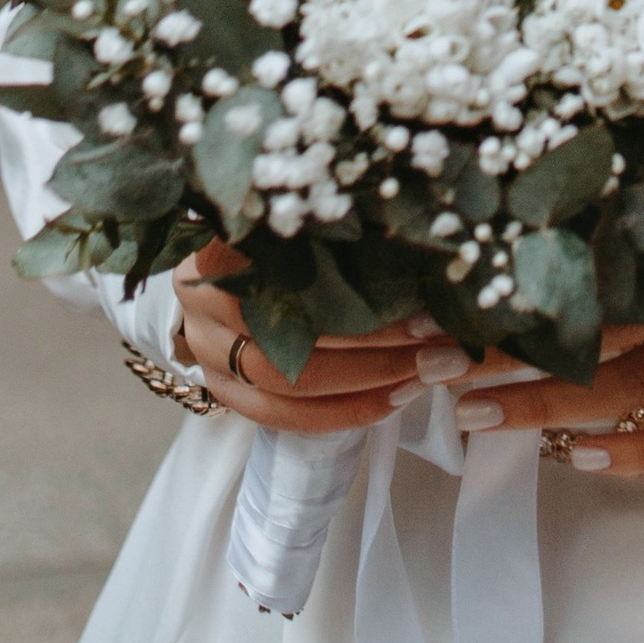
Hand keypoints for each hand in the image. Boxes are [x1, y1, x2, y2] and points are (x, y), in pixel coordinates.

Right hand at [173, 240, 525, 435]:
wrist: (216, 276)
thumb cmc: (272, 241)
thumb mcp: (297, 224)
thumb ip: (331, 233)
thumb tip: (418, 242)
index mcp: (221, 250)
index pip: (292, 278)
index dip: (358, 296)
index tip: (423, 300)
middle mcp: (203, 306)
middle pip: (291, 339)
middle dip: (375, 348)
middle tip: (441, 345)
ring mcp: (207, 355)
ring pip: (287, 385)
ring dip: (366, 384)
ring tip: (426, 374)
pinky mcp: (223, 392)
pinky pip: (282, 418)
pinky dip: (343, 413)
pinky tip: (394, 400)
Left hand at [448, 144, 643, 476]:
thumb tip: (550, 171)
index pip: (584, 246)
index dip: (511, 269)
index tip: (439, 287)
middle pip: (595, 316)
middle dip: (509, 344)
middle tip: (431, 364)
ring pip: (637, 378)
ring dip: (553, 403)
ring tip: (479, 417)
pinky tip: (584, 460)